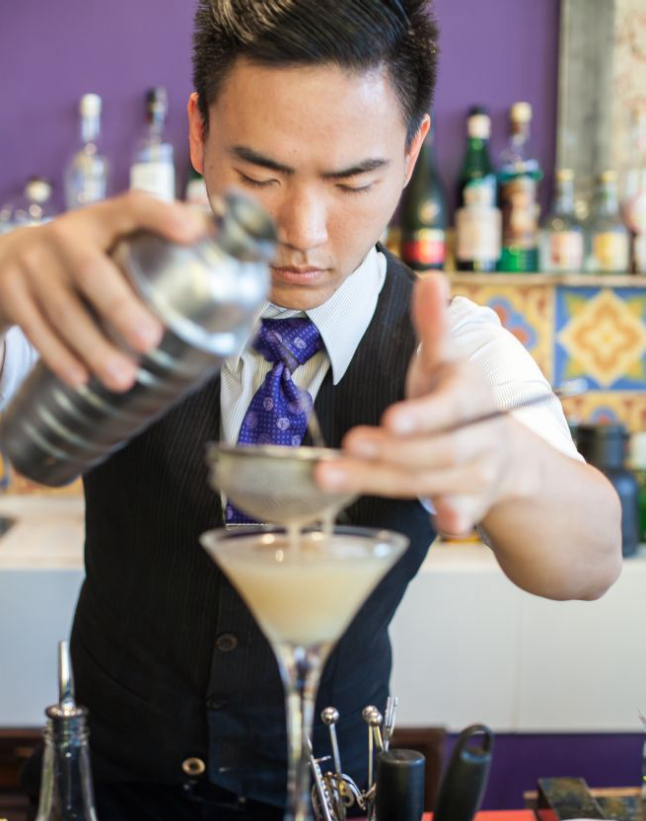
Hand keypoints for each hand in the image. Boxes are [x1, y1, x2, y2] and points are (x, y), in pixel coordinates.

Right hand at [0, 192, 207, 390]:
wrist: (12, 262)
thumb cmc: (90, 257)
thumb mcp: (117, 242)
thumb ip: (164, 245)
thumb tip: (236, 250)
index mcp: (103, 218)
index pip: (134, 207)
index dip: (163, 217)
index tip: (192, 233)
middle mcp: (66, 235)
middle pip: (91, 270)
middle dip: (120, 306)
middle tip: (150, 340)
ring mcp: (34, 263)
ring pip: (61, 308)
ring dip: (93, 346)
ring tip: (123, 378)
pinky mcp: (12, 291)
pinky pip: (34, 327)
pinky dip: (59, 356)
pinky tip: (81, 378)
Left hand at [316, 272, 521, 535]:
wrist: (509, 454)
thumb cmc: (460, 401)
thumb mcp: (448, 362)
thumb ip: (435, 325)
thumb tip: (433, 278)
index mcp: (470, 397)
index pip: (448, 408)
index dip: (422, 417)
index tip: (391, 420)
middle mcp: (481, 438)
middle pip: (436, 452)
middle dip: (390, 454)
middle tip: (346, 449)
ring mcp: (478, 475)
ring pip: (431, 483)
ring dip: (383, 481)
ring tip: (331, 476)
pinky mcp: (472, 505)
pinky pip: (464, 515)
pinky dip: (454, 519)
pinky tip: (441, 522)